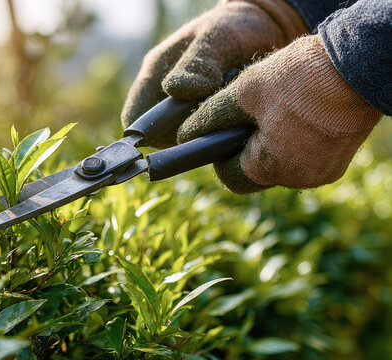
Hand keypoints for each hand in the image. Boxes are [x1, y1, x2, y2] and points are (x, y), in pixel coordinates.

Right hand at [121, 0, 306, 147]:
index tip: (185, 135)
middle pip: (158, 134)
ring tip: (231, 117)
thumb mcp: (219, 38)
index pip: (135, 120)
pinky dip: (216, 133)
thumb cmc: (237, 27)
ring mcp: (181, 105)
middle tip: (218, 123)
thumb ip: (199, 63)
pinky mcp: (200, 114)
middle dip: (185, 136)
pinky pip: (200, 135)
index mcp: (155, 74)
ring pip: (180, 137)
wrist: (262, 27)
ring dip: (203, 134)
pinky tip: (235, 121)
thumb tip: (180, 93)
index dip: (151, 135)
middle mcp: (163, 93)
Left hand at [177, 34, 382, 193]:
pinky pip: (303, 156)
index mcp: (271, 168)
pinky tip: (294, 113)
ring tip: (273, 110)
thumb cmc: (300, 78)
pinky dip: (292, 140)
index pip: (230, 178)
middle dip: (244, 146)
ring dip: (268, 142)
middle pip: (255, 172)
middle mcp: (299, 179)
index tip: (218, 132)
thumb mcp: (244, 92)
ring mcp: (322, 171)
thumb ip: (211, 117)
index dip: (218, 156)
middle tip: (246, 116)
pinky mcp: (337, 159)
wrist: (360, 65)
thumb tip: (186, 134)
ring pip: (280, 163)